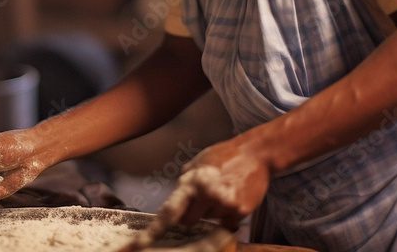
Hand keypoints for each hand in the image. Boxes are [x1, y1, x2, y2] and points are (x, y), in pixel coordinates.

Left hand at [155, 140, 270, 232]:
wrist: (256, 154)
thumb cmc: (224, 156)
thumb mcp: (197, 163)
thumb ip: (184, 182)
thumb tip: (174, 200)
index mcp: (192, 181)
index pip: (170, 210)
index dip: (154, 230)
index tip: (140, 244)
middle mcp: (207, 194)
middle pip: (188, 221)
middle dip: (191, 212)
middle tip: (203, 196)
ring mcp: (224, 204)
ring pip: (208, 220)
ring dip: (211, 211)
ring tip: (222, 190)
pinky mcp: (239, 211)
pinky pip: (225, 222)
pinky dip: (227, 213)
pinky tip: (233, 195)